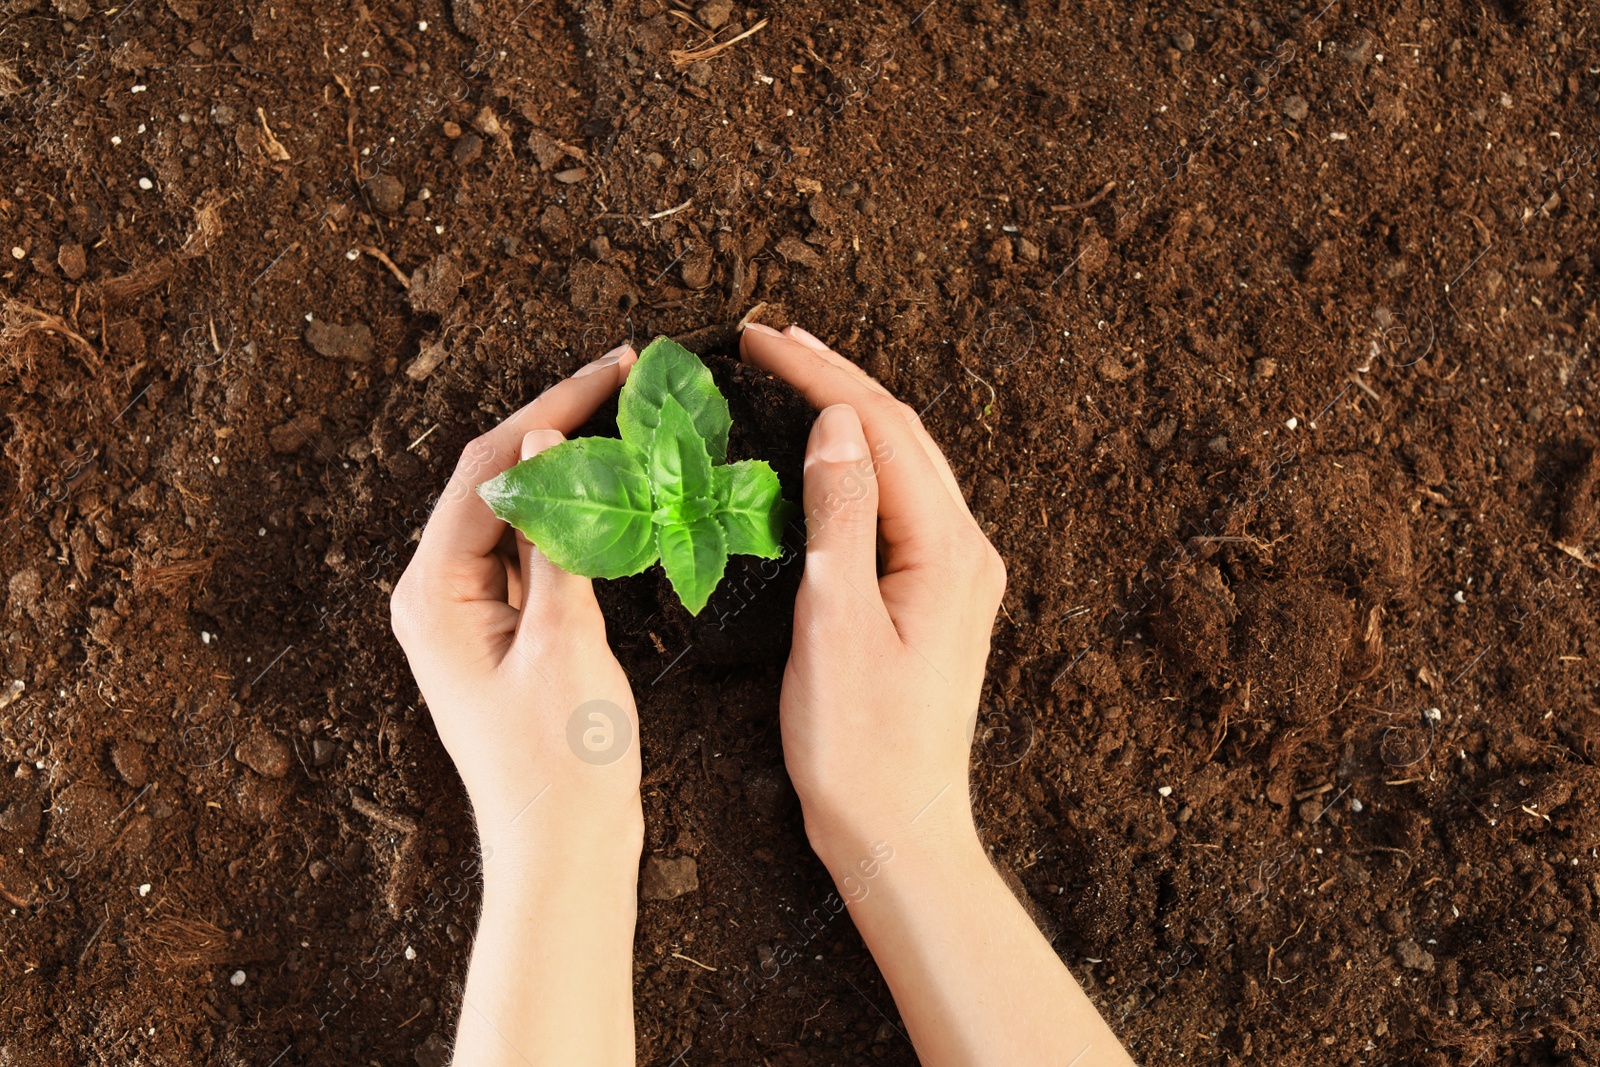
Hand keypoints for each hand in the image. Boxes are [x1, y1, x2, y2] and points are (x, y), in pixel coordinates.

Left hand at [389, 344, 643, 861]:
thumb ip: (554, 542)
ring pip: (516, 513)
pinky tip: (614, 493)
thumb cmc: (562, 765)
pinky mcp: (503, 632)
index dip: (550, 409)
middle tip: (625, 381)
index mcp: (433, 593)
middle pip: (495, 481)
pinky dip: (573, 517)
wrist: (563, 853)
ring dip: (568, 467)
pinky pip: (532, 552)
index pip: (488, 470)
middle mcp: (437, 595)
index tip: (612, 368)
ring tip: (626, 422)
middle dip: (557, 426)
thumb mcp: (565, 644)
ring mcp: (469, 614)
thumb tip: (543, 449)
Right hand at [738, 323, 1005, 862]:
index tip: (758, 338)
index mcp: (948, 551)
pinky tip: (827, 454)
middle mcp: (967, 550)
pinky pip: (901, 501)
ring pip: (905, 462)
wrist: (899, 830)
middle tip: (771, 339)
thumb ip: (842, 516)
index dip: (818, 374)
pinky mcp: (937, 595)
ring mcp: (957, 573)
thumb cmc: (862, 748)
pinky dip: (860, 460)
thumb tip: (838, 421)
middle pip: (902, 433)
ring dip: (851, 411)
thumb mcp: (837, 625)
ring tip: (796, 373)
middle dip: (837, 376)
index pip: (881, 430)